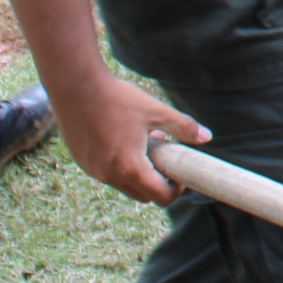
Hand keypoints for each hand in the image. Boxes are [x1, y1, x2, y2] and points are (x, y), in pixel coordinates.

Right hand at [64, 72, 208, 204]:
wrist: (76, 86)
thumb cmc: (118, 98)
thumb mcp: (156, 110)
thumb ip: (182, 127)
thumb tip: (206, 137)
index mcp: (131, 167)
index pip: (160, 197)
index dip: (175, 190)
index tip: (179, 172)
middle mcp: (110, 175)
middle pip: (142, 195)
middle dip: (157, 183)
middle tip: (164, 158)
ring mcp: (93, 170)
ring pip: (123, 185)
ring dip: (138, 173)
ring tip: (143, 143)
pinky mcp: (83, 162)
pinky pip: (106, 174)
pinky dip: (119, 166)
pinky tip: (123, 139)